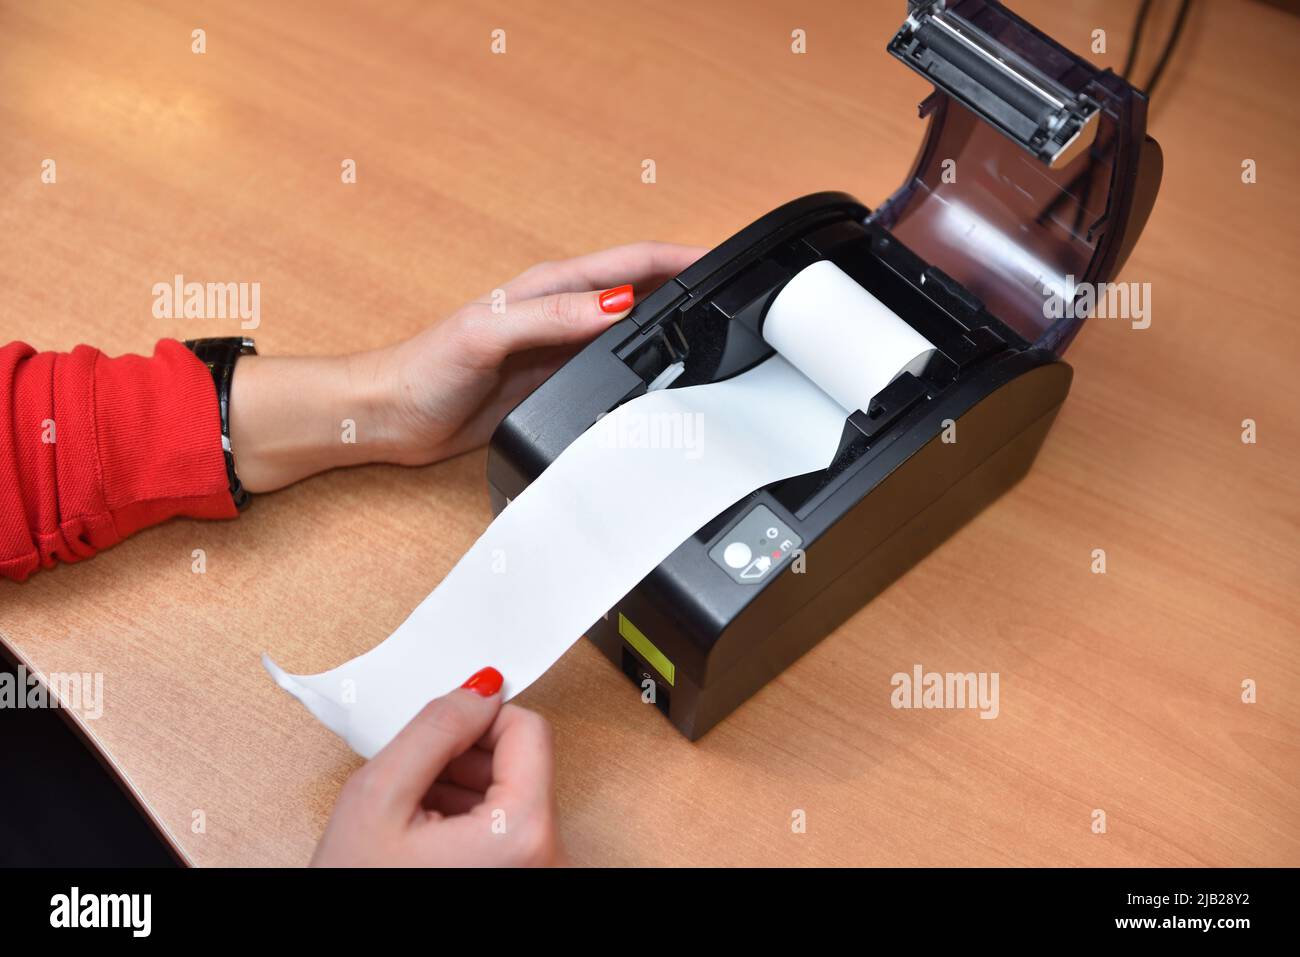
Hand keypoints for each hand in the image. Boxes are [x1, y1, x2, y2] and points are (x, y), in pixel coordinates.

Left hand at [228, 241, 704, 490]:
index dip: (683, 256)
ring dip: (673, 324)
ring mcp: (563, 347)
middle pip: (644, 289)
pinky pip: (614, 367)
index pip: (634, 261)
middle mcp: (563, 312)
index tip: (726, 260)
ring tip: (718, 329)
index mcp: (552, 287)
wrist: (393, 416)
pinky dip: (646, 365)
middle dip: (691, 284)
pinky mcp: (556, 381)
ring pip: (636, 329)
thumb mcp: (488, 334)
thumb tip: (616, 305)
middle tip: (739, 293)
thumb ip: (551, 317)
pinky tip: (664, 379)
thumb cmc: (425, 367)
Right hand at [312, 667, 563, 866]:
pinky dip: (469, 815)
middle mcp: (547, 856)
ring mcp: (539, 870)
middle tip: (416, 775)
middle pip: (523, 760)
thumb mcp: (379, 795)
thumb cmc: (356, 891)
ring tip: (415, 808)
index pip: (528, 728)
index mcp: (522, 831)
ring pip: (513, 789)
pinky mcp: (525, 876)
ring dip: (464, 784)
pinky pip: (508, 822)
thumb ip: (436, 727)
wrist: (341, 954)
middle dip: (467, 755)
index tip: (441, 729)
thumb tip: (480, 687)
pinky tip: (427, 831)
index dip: (479, 718)